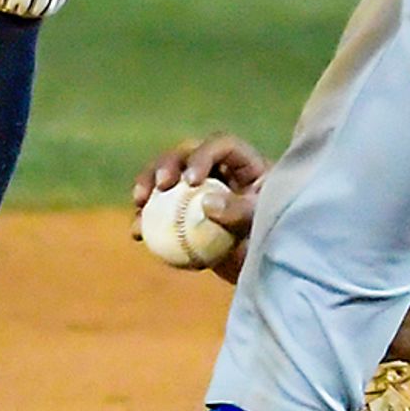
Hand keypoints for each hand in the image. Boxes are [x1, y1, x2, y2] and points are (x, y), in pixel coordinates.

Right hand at [130, 132, 266, 280]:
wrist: (263, 265)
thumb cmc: (272, 239)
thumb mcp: (261, 224)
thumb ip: (240, 212)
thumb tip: (206, 204)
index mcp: (243, 162)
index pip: (220, 145)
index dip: (203, 155)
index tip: (191, 180)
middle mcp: (218, 168)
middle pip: (186, 153)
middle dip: (167, 163)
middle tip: (161, 184)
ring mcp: (197, 189)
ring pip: (166, 177)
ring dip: (148, 184)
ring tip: (139, 202)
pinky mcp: (181, 212)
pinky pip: (158, 210)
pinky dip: (146, 218)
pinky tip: (137, 233)